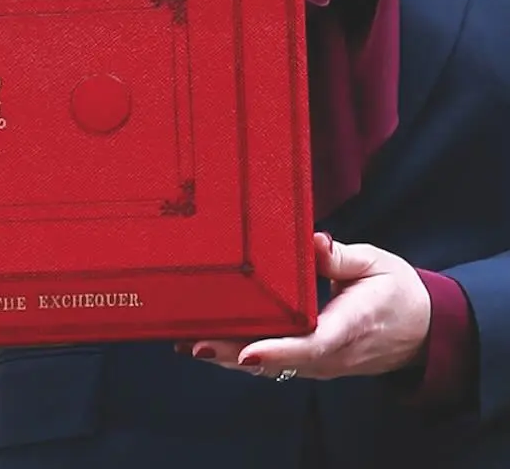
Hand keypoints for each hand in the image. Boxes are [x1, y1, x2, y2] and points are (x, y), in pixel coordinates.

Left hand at [180, 233, 431, 379]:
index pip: (311, 345)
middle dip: (232, 353)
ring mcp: (318, 364)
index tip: (245, 352)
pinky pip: (271, 362)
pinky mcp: (309, 363)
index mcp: (350, 327)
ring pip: (268, 366)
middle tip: (193, 342)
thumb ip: (341, 256)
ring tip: (187, 342)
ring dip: (227, 357)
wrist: (422, 329)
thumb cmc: (397, 292)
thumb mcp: (376, 264)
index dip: (276, 351)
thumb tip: (313, 242)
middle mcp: (330, 355)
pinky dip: (238, 355)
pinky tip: (208, 345)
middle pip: (276, 360)